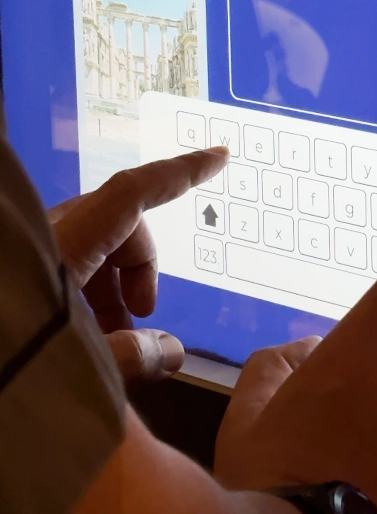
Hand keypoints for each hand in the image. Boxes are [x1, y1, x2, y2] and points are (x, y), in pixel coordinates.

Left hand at [49, 147, 229, 383]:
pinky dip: (93, 284)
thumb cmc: (9, 343)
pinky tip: (88, 329)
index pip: (135, 191)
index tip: (219, 156)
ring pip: (99, 241)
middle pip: (123, 223)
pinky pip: (76, 253)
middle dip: (142, 267)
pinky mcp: (30, 255)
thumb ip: (131, 357)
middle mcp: (55, 231)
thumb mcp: (77, 356)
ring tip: (113, 336)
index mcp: (69, 243)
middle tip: (143, 316)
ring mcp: (41, 241)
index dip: (182, 172)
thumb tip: (171, 354)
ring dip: (116, 283)